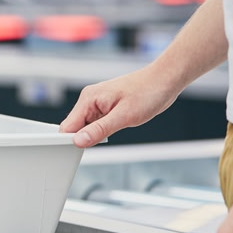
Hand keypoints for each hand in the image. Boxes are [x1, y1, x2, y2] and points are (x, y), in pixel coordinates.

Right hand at [59, 65, 179, 147]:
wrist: (164, 80)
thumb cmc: (148, 92)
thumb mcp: (124, 116)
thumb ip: (99, 130)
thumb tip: (78, 141)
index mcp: (88, 98)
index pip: (67, 126)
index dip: (70, 141)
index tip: (80, 151)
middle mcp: (89, 99)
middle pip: (74, 127)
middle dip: (83, 139)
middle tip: (103, 141)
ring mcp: (97, 103)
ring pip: (85, 126)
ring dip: (95, 134)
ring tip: (115, 130)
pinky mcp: (105, 106)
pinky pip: (95, 123)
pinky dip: (102, 130)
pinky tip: (116, 127)